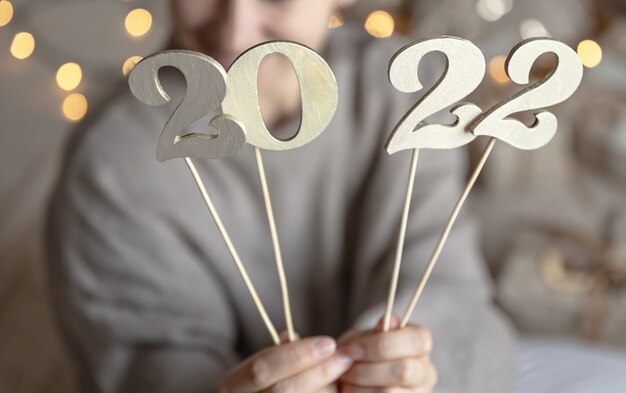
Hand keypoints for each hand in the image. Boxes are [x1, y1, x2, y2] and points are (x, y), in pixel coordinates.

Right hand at [219, 335, 352, 392]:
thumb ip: (279, 354)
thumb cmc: (263, 384)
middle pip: (283, 390)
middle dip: (318, 372)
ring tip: (340, 377)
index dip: (296, 355)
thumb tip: (295, 337)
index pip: (262, 368)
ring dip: (326, 390)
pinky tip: (334, 390)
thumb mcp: (263, 366)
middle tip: (344, 358)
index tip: (329, 343)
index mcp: (232, 386)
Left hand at [337, 315, 436, 392]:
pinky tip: (351, 390)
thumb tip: (391, 318)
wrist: (353, 378)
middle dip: (366, 370)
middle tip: (344, 370)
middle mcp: (426, 372)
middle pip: (404, 371)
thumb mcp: (364, 338)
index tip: (351, 350)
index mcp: (420, 344)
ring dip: (359, 387)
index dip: (380, 344)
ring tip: (345, 381)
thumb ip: (376, 332)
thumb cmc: (360, 353)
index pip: (417, 340)